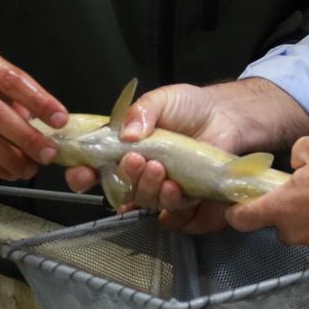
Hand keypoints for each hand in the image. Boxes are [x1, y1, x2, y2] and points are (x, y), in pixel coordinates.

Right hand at [63, 79, 308, 234]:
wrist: (226, 115)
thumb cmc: (190, 106)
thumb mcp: (162, 99)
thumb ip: (141, 111)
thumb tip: (126, 134)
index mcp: (122, 148)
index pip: (93, 166)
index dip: (82, 174)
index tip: (82, 173)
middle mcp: (138, 171)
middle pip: (118, 188)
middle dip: (123, 178)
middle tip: (135, 161)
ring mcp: (160, 185)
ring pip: (144, 199)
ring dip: (147, 188)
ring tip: (159, 168)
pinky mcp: (184, 195)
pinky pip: (172, 208)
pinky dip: (170, 200)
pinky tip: (174, 186)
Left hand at [225, 134, 308, 258]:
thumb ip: (297, 154)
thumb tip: (296, 166)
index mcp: (281, 208)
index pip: (243, 219)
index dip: (237, 212)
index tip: (239, 205)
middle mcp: (294, 233)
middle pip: (279, 225)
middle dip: (288, 211)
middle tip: (307, 192)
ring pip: (305, 233)